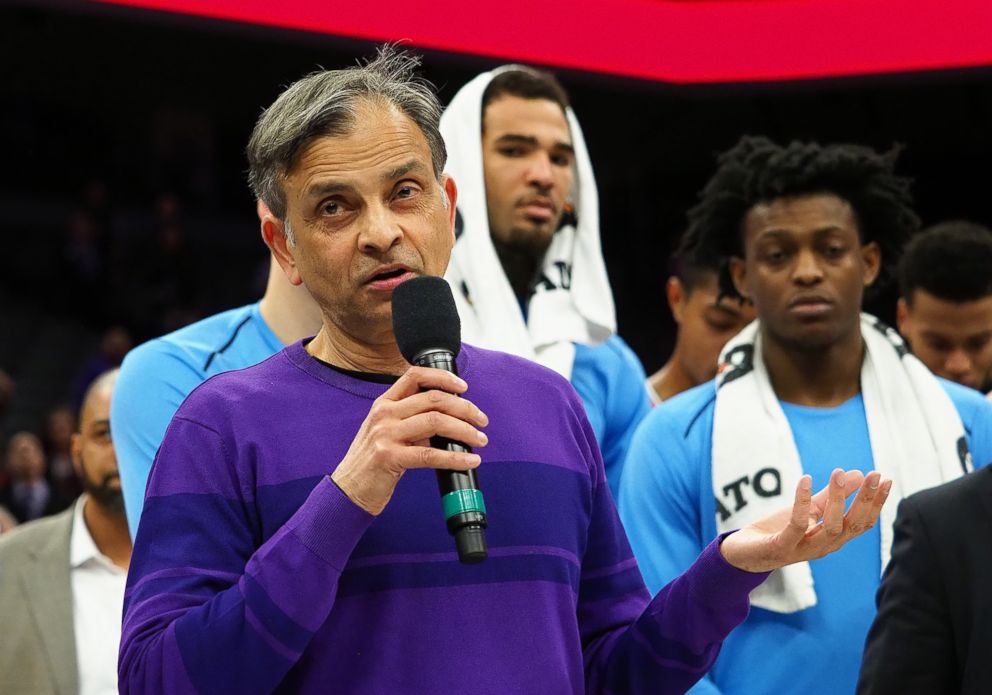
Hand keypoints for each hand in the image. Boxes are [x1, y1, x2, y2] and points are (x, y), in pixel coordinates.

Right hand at [331, 366, 488, 514]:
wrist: (349, 489)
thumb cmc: (372, 461)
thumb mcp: (387, 432)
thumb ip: (413, 421)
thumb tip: (451, 420)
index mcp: (384, 403)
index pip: (415, 376)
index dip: (443, 377)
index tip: (463, 388)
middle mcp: (384, 414)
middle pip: (433, 399)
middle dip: (465, 408)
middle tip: (482, 421)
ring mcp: (385, 434)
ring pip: (436, 422)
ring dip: (465, 430)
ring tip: (480, 440)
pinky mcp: (389, 457)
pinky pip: (430, 454)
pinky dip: (455, 457)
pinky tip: (469, 461)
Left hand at [720, 468, 891, 572]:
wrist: (743, 553)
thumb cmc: (777, 530)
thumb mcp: (807, 509)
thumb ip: (831, 496)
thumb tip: (857, 474)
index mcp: (833, 538)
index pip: (862, 522)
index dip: (875, 503)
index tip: (885, 479)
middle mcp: (823, 546)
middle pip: (852, 525)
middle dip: (865, 500)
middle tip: (873, 475)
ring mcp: (803, 549)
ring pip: (830, 526)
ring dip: (837, 499)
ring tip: (839, 473)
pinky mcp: (782, 547)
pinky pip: (797, 525)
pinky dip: (803, 502)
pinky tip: (806, 480)